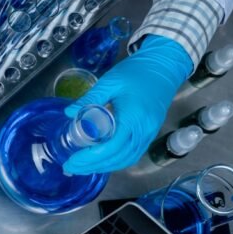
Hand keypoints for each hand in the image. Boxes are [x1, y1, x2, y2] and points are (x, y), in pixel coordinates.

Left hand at [63, 35, 191, 174]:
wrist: (163, 66)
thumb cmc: (136, 71)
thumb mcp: (109, 82)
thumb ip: (89, 98)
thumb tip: (68, 113)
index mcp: (132, 118)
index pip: (110, 147)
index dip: (90, 158)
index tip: (71, 161)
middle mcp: (143, 130)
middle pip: (118, 158)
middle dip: (93, 167)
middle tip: (71, 167)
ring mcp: (149, 133)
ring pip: (127, 159)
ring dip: (105, 166)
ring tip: (83, 167)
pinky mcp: (151, 133)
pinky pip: (133, 154)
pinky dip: (116, 161)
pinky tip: (102, 159)